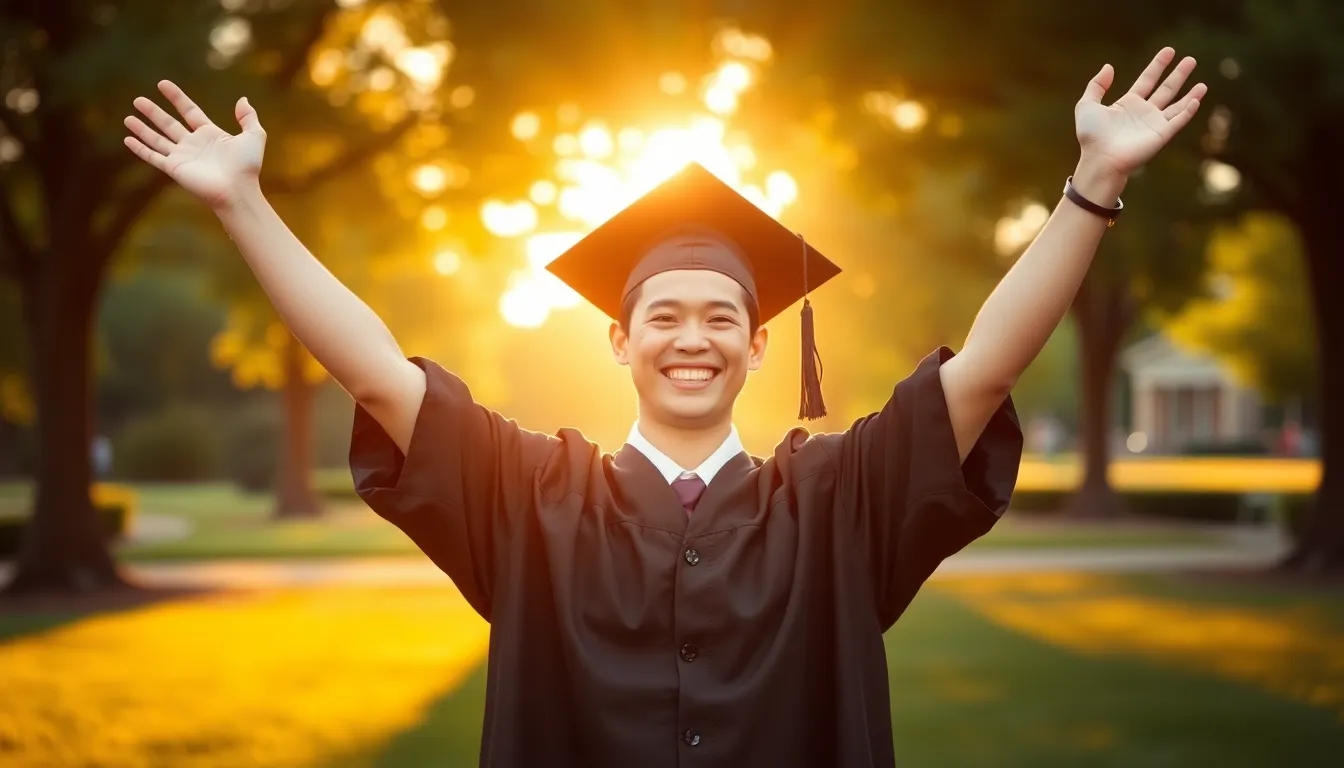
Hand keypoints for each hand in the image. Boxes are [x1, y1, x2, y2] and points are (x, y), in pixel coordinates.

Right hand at [123, 80, 265, 210]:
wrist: (237, 190)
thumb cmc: (247, 166)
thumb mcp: (254, 136)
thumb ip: (249, 117)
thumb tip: (243, 99)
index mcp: (210, 134)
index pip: (189, 111)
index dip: (176, 98)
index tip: (163, 84)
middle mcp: (193, 144)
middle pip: (169, 124)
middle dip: (153, 112)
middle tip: (137, 100)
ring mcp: (182, 157)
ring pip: (157, 139)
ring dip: (142, 129)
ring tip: (127, 117)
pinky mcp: (174, 168)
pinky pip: (153, 156)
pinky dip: (139, 148)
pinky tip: (127, 139)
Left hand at [1074, 47, 1206, 178]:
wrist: (1100, 158)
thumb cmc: (1091, 136)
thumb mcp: (1087, 105)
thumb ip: (1096, 85)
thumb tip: (1108, 66)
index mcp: (1128, 104)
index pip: (1147, 79)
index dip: (1158, 65)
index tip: (1169, 51)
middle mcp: (1144, 112)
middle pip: (1166, 89)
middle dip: (1179, 74)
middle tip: (1191, 60)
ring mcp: (1154, 124)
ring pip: (1177, 105)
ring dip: (1191, 94)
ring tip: (1203, 84)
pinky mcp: (1162, 135)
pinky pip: (1179, 120)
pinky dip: (1188, 110)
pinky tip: (1197, 99)